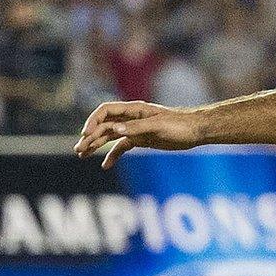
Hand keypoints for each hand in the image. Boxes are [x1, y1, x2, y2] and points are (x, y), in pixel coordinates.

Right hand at [74, 101, 202, 168]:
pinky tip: (106, 166)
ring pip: (110, 136)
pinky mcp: (141, 140)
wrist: (196, 130)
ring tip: (82, 155)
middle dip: (90, 136)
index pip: (106, 111)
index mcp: (134, 110)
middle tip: (78, 150)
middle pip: (104, 125)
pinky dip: (113, 155)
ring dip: (96, 145)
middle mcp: (132, 118)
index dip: (93, 121)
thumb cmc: (180, 125)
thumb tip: (114, 130)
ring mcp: (135, 129)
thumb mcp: (158, 126)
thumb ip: (136, 128)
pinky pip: (122, 147)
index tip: (86, 134)